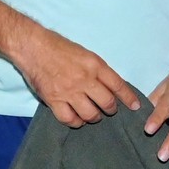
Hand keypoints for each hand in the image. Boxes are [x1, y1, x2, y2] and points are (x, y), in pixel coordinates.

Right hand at [10, 23, 145, 127]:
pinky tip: (76, 119)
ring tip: (93, 115)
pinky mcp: (54, 100)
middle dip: (111, 110)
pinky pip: (69, 119)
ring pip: (90, 114)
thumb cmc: (58, 47)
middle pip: (107, 103)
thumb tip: (109, 86)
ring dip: (94, 117)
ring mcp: (69, 91)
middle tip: (109, 110)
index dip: (129, 98)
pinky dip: (75, 122)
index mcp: (94, 65)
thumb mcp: (84, 53)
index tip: (135, 106)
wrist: (32, 47)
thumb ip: (97, 70)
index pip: (118, 85)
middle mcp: (85, 79)